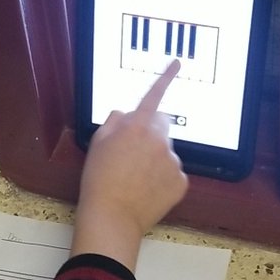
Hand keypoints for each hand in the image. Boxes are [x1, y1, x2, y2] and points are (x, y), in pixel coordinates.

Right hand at [71, 61, 187, 271]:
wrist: (112, 216)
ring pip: (166, 152)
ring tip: (135, 179)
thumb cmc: (99, 180)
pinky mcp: (181, 182)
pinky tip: (146, 190)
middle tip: (132, 152)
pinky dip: (162, 179)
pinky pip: (173, 174)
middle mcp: (161, 140)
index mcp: (138, 126)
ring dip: (155, 158)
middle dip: (151, 131)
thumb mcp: (97, 143)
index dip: (166, 77)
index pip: (154, 96)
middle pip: (162, 125)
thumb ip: (115, 122)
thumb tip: (126, 115)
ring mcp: (174, 162)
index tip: (177, 63)